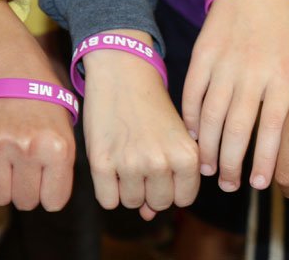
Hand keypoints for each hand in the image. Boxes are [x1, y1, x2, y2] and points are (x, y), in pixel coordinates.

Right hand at [0, 0, 75, 210]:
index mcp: (57, 148)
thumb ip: (63, 169)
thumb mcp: (68, 135)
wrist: (19, 73)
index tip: (49, 186)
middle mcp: (27, 147)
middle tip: (29, 175)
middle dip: (28, 193)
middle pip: (24, 202)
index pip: (53, 202)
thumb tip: (51, 200)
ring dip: (3, 188)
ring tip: (10, 170)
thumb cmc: (48, 108)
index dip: (52, 197)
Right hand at [82, 31, 199, 220]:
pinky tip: (112, 165)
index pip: (184, 198)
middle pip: (159, 203)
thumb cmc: (152, 104)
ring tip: (129, 159)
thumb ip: (172, 175)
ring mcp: (130, 163)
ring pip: (133, 202)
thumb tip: (150, 215)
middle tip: (145, 164)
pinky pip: (108, 200)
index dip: (174, 187)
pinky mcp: (101, 162)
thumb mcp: (174, 136)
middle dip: (153, 190)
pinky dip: (109, 190)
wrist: (123, 72)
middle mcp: (161, 162)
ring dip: (130, 188)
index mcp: (187, 155)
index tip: (166, 170)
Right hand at [183, 0, 288, 191]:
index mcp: (283, 74)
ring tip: (207, 169)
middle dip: (231, 163)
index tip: (258, 183)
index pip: (273, 129)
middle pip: (238, 129)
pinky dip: (191, 118)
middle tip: (228, 185)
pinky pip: (193, 93)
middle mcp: (253, 72)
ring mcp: (224, 63)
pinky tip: (194, 136)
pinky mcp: (203, 54)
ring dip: (208, 148)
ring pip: (212, 116)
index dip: (264, 160)